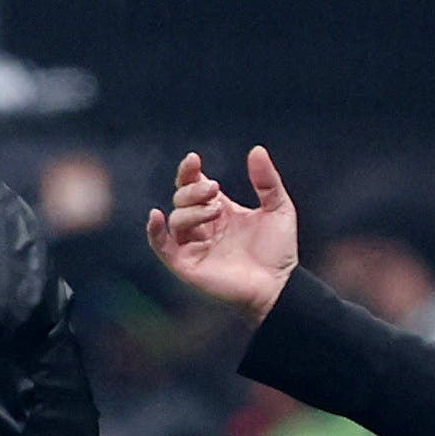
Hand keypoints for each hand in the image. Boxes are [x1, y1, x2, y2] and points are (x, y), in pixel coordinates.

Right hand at [144, 146, 301, 323]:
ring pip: (176, 219)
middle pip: (181, 199)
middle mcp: (202, 227)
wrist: (279, 285)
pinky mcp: (187, 265)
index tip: (194, 160)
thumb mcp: (278, 208)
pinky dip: (154, 232)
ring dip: (192, 210)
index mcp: (219, 210)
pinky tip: (156, 216)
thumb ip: (267, 181)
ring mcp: (193, 246)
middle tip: (215, 189)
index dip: (189, 171)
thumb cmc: (279, 251)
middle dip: (194, 190)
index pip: (193, 185)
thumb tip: (256, 150)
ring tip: (215, 211)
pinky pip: (162, 247)